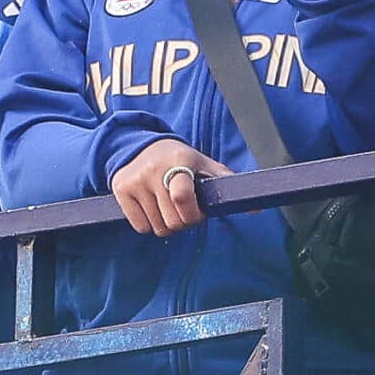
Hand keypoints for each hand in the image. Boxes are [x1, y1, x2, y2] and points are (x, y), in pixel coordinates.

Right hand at [110, 139, 232, 235]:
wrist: (140, 147)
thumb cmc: (182, 160)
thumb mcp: (205, 165)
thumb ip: (227, 185)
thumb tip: (254, 210)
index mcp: (179, 162)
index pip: (182, 198)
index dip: (193, 215)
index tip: (199, 214)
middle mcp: (153, 171)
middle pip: (172, 220)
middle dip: (183, 223)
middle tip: (184, 212)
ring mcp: (135, 181)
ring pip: (157, 227)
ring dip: (167, 225)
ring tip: (169, 210)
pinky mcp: (120, 190)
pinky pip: (140, 226)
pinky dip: (149, 225)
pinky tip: (153, 210)